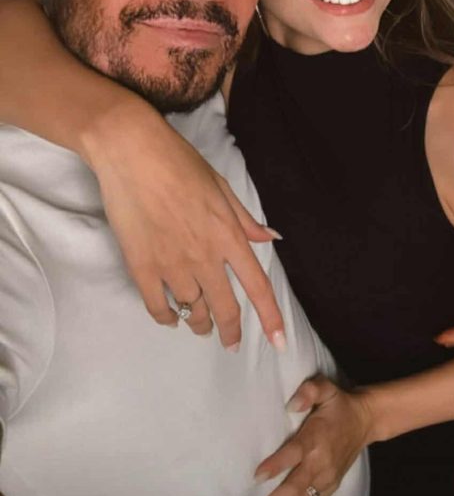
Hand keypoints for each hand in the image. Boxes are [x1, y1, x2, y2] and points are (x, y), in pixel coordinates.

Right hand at [83, 102, 284, 350]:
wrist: (132, 153)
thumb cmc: (179, 162)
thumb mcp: (220, 186)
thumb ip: (244, 219)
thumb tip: (270, 239)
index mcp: (228, 234)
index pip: (257, 286)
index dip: (270, 318)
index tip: (278, 342)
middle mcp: (204, 256)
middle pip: (224, 309)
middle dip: (230, 331)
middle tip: (229, 342)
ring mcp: (171, 264)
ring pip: (191, 310)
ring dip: (198, 323)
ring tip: (200, 326)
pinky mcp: (141, 267)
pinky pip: (158, 307)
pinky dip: (167, 318)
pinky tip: (172, 318)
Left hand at [246, 375, 371, 495]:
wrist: (365, 421)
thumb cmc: (338, 403)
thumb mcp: (325, 387)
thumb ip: (309, 390)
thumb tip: (292, 405)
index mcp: (317, 437)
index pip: (295, 453)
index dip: (277, 465)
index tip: (257, 476)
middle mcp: (322, 463)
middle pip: (295, 488)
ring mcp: (327, 479)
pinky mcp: (330, 488)